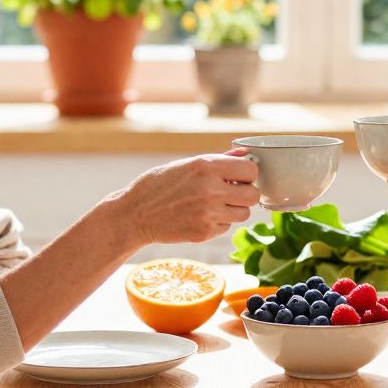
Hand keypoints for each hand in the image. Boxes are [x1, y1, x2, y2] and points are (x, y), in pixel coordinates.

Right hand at [125, 153, 259, 244]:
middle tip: (230, 192)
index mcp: (206, 166)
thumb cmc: (159, 185)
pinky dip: (218, 222)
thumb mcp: (187, 164)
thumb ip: (220, 160)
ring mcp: (208, 213)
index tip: (239, 176)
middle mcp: (210, 189)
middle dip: (245, 194)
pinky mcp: (204, 232)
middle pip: (253, 195)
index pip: (251, 170)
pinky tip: (200, 215)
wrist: (135, 214)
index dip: (247, 174)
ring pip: (244, 213)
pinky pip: (227, 227)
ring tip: (214, 204)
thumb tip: (246, 154)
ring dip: (234, 209)